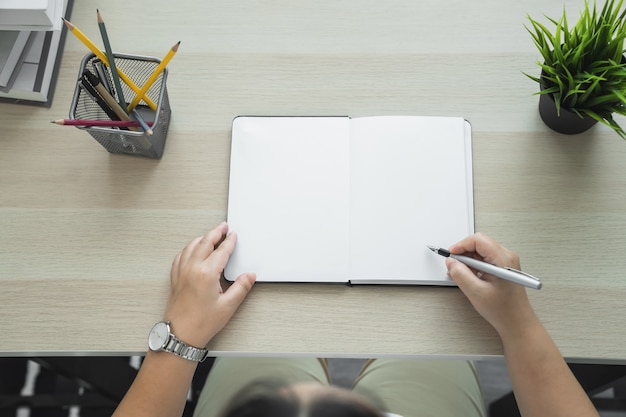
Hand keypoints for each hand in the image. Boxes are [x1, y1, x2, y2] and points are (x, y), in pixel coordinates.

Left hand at [163, 222, 255, 347]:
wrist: (180, 335)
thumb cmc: (201, 323)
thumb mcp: (228, 306)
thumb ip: (241, 288)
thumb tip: (249, 276)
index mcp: (206, 274)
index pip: (221, 251)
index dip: (229, 242)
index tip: (234, 236)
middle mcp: (192, 269)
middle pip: (205, 242)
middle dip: (216, 232)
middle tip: (223, 227)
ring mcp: (181, 272)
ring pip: (191, 246)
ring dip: (202, 238)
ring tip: (210, 235)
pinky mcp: (175, 278)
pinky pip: (181, 255)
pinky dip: (189, 248)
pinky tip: (192, 249)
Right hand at [446, 233, 535, 337]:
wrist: (517, 323)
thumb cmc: (503, 311)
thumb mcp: (476, 292)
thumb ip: (460, 274)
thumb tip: (451, 262)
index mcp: (503, 260)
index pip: (478, 240)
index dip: (461, 245)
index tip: (450, 254)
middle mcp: (507, 258)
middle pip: (480, 244)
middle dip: (463, 252)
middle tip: (452, 264)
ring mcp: (506, 263)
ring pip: (481, 252)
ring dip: (467, 260)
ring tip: (458, 273)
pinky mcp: (503, 269)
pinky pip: (485, 260)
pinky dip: (473, 265)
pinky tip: (467, 276)